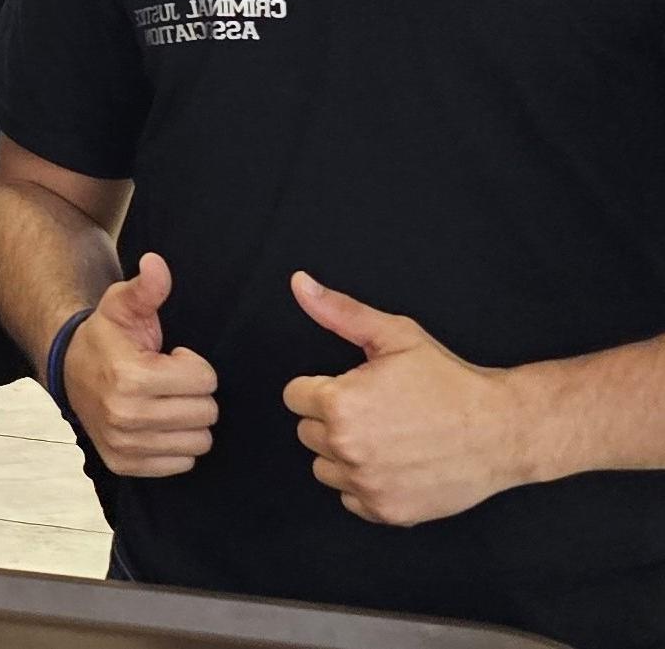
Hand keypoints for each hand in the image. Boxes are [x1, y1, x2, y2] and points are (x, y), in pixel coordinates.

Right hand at [60, 252, 218, 477]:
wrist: (69, 369)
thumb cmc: (107, 335)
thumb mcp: (123, 304)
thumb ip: (146, 287)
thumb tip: (156, 263)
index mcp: (130, 377)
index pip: (204, 381)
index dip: (193, 365)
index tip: (171, 357)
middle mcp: (126, 416)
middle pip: (206, 413)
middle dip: (195, 393)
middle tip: (169, 379)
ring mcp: (124, 445)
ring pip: (199, 442)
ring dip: (189, 421)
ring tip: (165, 400)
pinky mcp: (124, 465)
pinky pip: (182, 464)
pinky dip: (176, 444)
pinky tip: (158, 422)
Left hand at [283, 271, 518, 526]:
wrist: (502, 430)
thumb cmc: (447, 380)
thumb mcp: (394, 335)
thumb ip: (339, 311)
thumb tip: (298, 282)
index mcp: (339, 403)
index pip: (294, 397)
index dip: (322, 387)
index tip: (354, 387)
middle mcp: (347, 448)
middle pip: (307, 432)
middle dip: (333, 419)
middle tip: (376, 410)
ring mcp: (367, 485)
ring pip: (324, 468)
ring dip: (344, 454)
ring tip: (385, 437)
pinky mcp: (388, 512)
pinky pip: (351, 499)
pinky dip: (366, 485)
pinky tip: (394, 465)